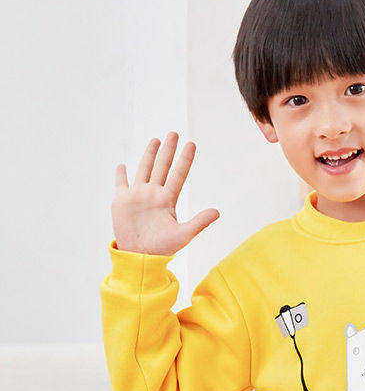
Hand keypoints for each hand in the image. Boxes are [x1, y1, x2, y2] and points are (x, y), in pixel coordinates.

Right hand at [112, 132, 219, 254]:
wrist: (140, 256)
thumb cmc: (163, 248)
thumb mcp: (183, 234)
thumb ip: (199, 222)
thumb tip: (218, 212)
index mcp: (168, 200)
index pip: (178, 174)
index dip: (185, 159)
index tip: (191, 144)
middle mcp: (154, 194)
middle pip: (162, 167)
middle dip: (168, 150)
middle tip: (173, 133)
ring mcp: (138, 196)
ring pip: (144, 170)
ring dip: (149, 155)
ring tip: (155, 140)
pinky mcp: (122, 202)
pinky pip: (121, 184)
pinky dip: (120, 175)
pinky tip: (122, 165)